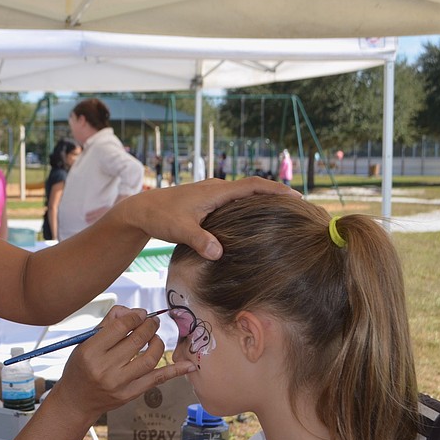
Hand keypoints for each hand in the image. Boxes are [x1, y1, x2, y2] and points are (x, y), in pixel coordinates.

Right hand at [50, 306, 196, 423]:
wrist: (76, 401)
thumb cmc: (80, 367)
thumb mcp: (85, 343)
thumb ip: (108, 324)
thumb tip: (133, 311)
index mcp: (90, 352)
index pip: (120, 327)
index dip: (135, 316)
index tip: (141, 314)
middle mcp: (105, 368)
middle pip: (137, 340)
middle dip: (149, 326)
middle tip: (153, 322)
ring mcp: (119, 383)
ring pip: (150, 358)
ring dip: (158, 343)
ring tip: (155, 338)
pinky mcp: (130, 394)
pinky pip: (157, 379)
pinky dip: (175, 371)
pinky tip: (189, 366)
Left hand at [118, 177, 299, 258]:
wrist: (141, 211)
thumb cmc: (160, 217)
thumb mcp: (180, 229)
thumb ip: (200, 240)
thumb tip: (219, 253)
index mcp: (216, 191)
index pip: (252, 185)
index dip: (275, 189)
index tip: (296, 195)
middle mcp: (216, 189)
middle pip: (253, 188)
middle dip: (275, 195)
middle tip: (298, 207)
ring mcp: (211, 195)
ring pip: (243, 196)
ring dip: (261, 201)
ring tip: (282, 214)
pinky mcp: (206, 203)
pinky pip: (233, 202)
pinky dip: (247, 208)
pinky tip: (253, 221)